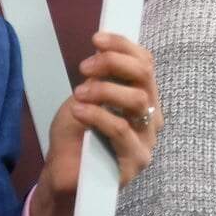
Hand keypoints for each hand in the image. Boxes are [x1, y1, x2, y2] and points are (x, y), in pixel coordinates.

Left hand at [29, 31, 162, 215]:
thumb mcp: (85, 98)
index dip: (124, 46)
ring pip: (138, 101)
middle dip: (114, 63)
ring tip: (79, 93)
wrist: (63, 177)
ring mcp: (146, 139)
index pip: (145, 63)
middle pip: (145, 76)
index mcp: (143, 97)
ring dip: (105, 90)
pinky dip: (98, 115)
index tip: (98, 38)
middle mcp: (151, 116)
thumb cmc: (76, 138)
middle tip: (85, 66)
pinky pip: (121, 130)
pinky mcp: (135, 161)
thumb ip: (99, 79)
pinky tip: (79, 111)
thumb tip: (102, 52)